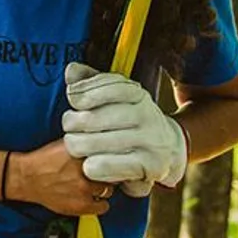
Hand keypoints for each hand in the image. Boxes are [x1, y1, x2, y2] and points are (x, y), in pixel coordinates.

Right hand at [8, 140, 111, 215]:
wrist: (27, 178)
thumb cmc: (43, 160)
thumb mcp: (65, 144)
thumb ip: (84, 143)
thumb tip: (102, 141)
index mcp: (81, 153)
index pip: (111, 155)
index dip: (113, 157)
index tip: (115, 158)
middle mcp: (84, 171)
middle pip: (112, 173)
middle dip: (108, 173)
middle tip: (103, 172)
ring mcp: (84, 190)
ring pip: (108, 190)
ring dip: (104, 188)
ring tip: (96, 184)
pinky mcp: (81, 206)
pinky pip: (103, 207)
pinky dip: (100, 203)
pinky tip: (93, 197)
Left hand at [61, 63, 187, 196]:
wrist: (167, 150)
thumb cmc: (128, 121)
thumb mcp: (113, 96)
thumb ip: (90, 81)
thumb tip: (71, 70)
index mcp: (136, 93)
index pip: (105, 87)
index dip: (82, 93)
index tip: (72, 100)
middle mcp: (147, 114)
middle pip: (93, 118)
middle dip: (72, 123)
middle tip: (70, 129)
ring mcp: (151, 141)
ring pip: (95, 143)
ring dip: (78, 146)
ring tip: (77, 146)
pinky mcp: (150, 167)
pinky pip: (107, 166)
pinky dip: (93, 167)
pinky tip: (90, 165)